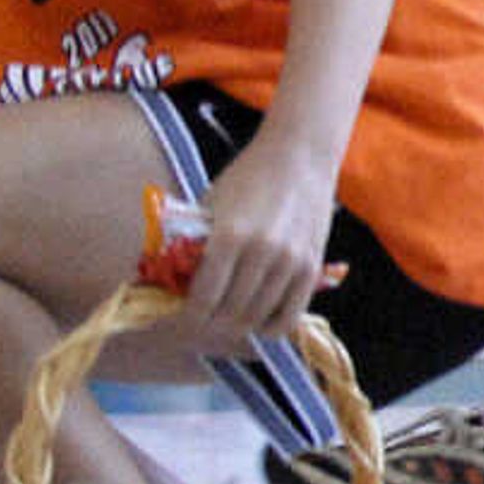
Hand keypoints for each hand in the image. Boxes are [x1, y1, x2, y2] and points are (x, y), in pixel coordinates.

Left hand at [179, 129, 340, 354]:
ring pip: (257, 318)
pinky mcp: (312, 267)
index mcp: (229, 235)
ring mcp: (291, 262)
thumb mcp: (210, 206)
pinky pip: (289, 316)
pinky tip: (257, 319)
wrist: (299, 157)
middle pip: (229, 314)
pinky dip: (270, 326)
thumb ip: (194, 245)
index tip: (181, 319)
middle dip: (209, 326)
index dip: (188, 318)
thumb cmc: (247, 178)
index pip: (203, 299)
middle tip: (200, 324)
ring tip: (225, 321)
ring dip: (237, 326)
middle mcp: (262, 252)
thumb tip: (171, 287)